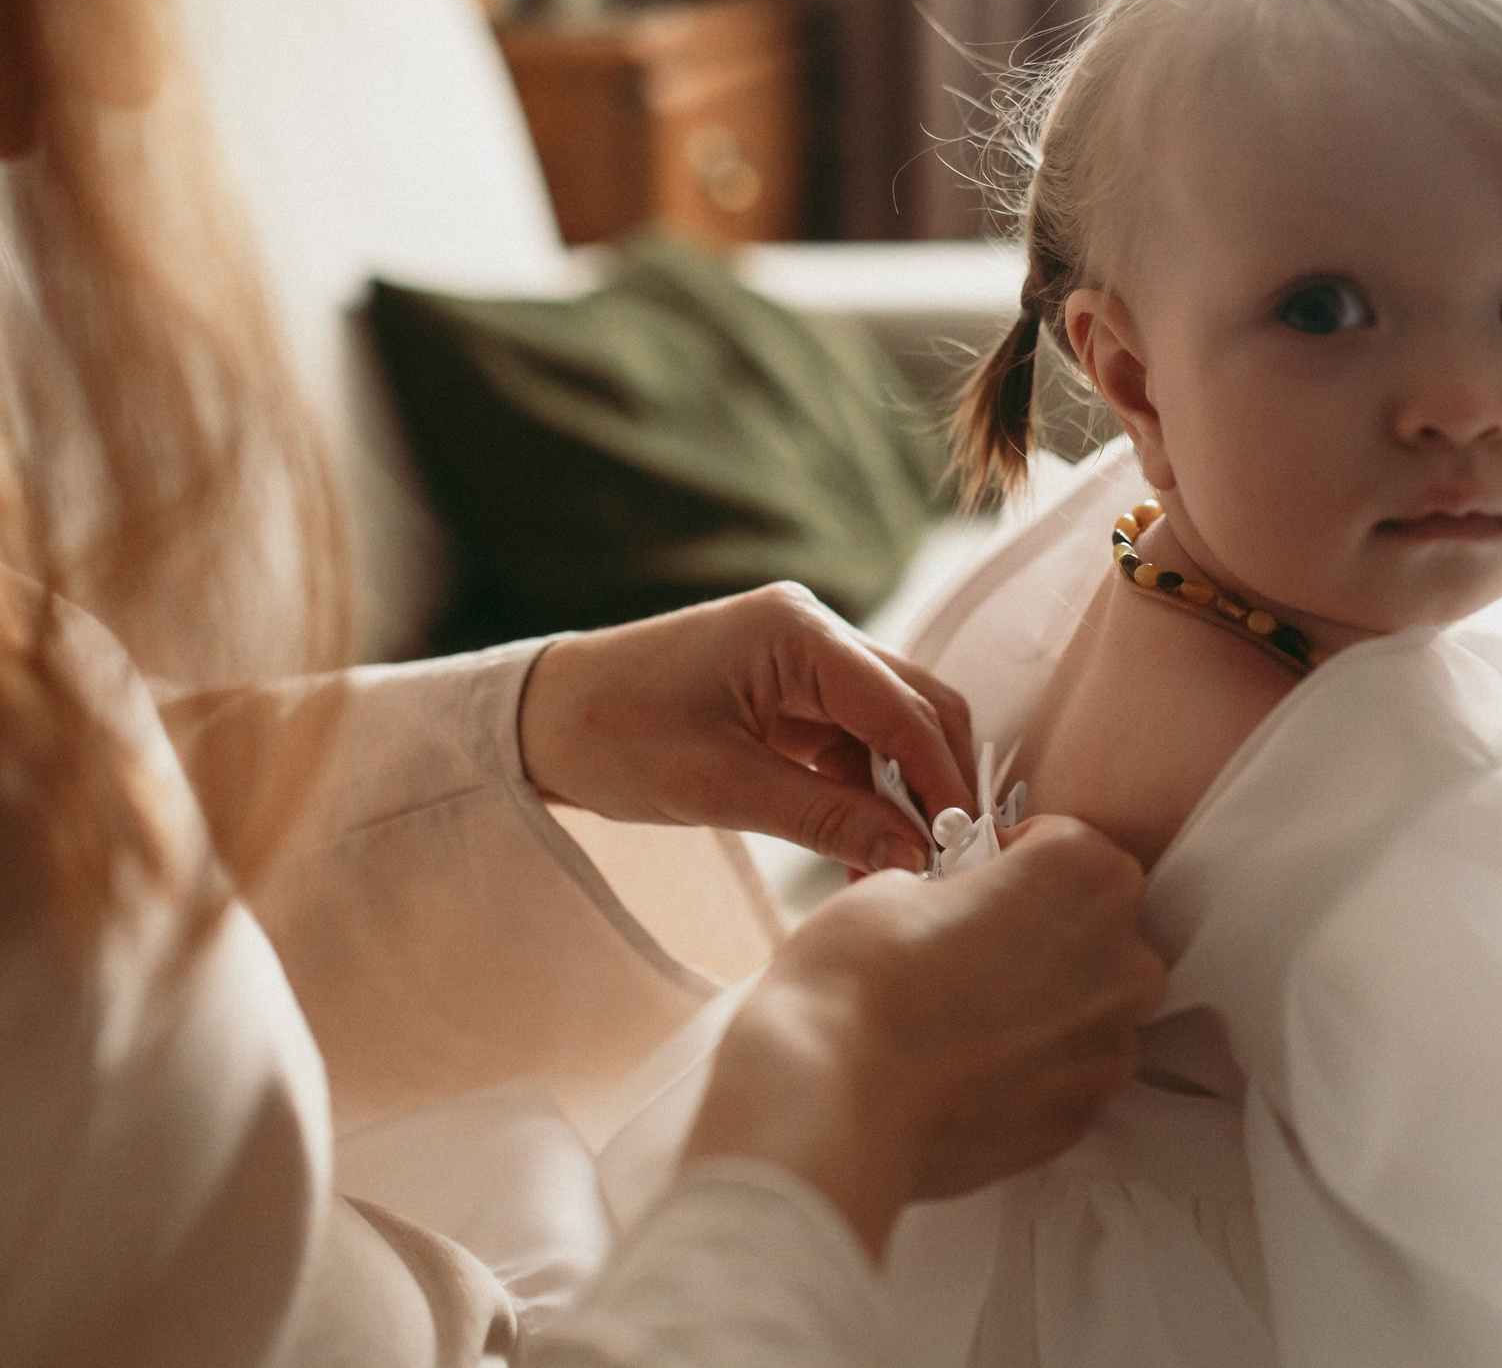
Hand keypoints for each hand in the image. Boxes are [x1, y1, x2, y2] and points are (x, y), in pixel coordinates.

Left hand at [517, 583, 973, 873]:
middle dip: (937, 782)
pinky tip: (865, 850)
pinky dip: (866, 793)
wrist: (538, 717)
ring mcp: (803, 658)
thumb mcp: (719, 788)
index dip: (941, 780)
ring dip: (902, 795)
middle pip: (915, 705)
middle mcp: (813, 630)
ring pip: (891, 727)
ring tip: (901, 870)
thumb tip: (913, 854)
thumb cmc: (611, 737)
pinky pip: (852, 741)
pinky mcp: (790, 690)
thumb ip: (824, 818)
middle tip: (947, 862)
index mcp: (797, 631)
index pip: (903, 708)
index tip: (962, 850)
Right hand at [680, 816, 1166, 1258]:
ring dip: (1042, 1001)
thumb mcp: (893, 888)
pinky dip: (1031, 1066)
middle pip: (1095, 927)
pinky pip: (1068, 1071)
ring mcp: (1108, 1046)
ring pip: (1087, 1004)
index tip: (980, 876)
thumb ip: (954, 891)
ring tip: (960, 1015)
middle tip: (966, 945)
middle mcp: (1120, 960)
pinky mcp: (1082, 1115)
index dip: (1016, 857)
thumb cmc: (858, 990)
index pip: (1070, 844)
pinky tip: (966, 1065)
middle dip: (1042, 930)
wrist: (833, 1110)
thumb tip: (951, 912)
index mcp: (1084, 877)